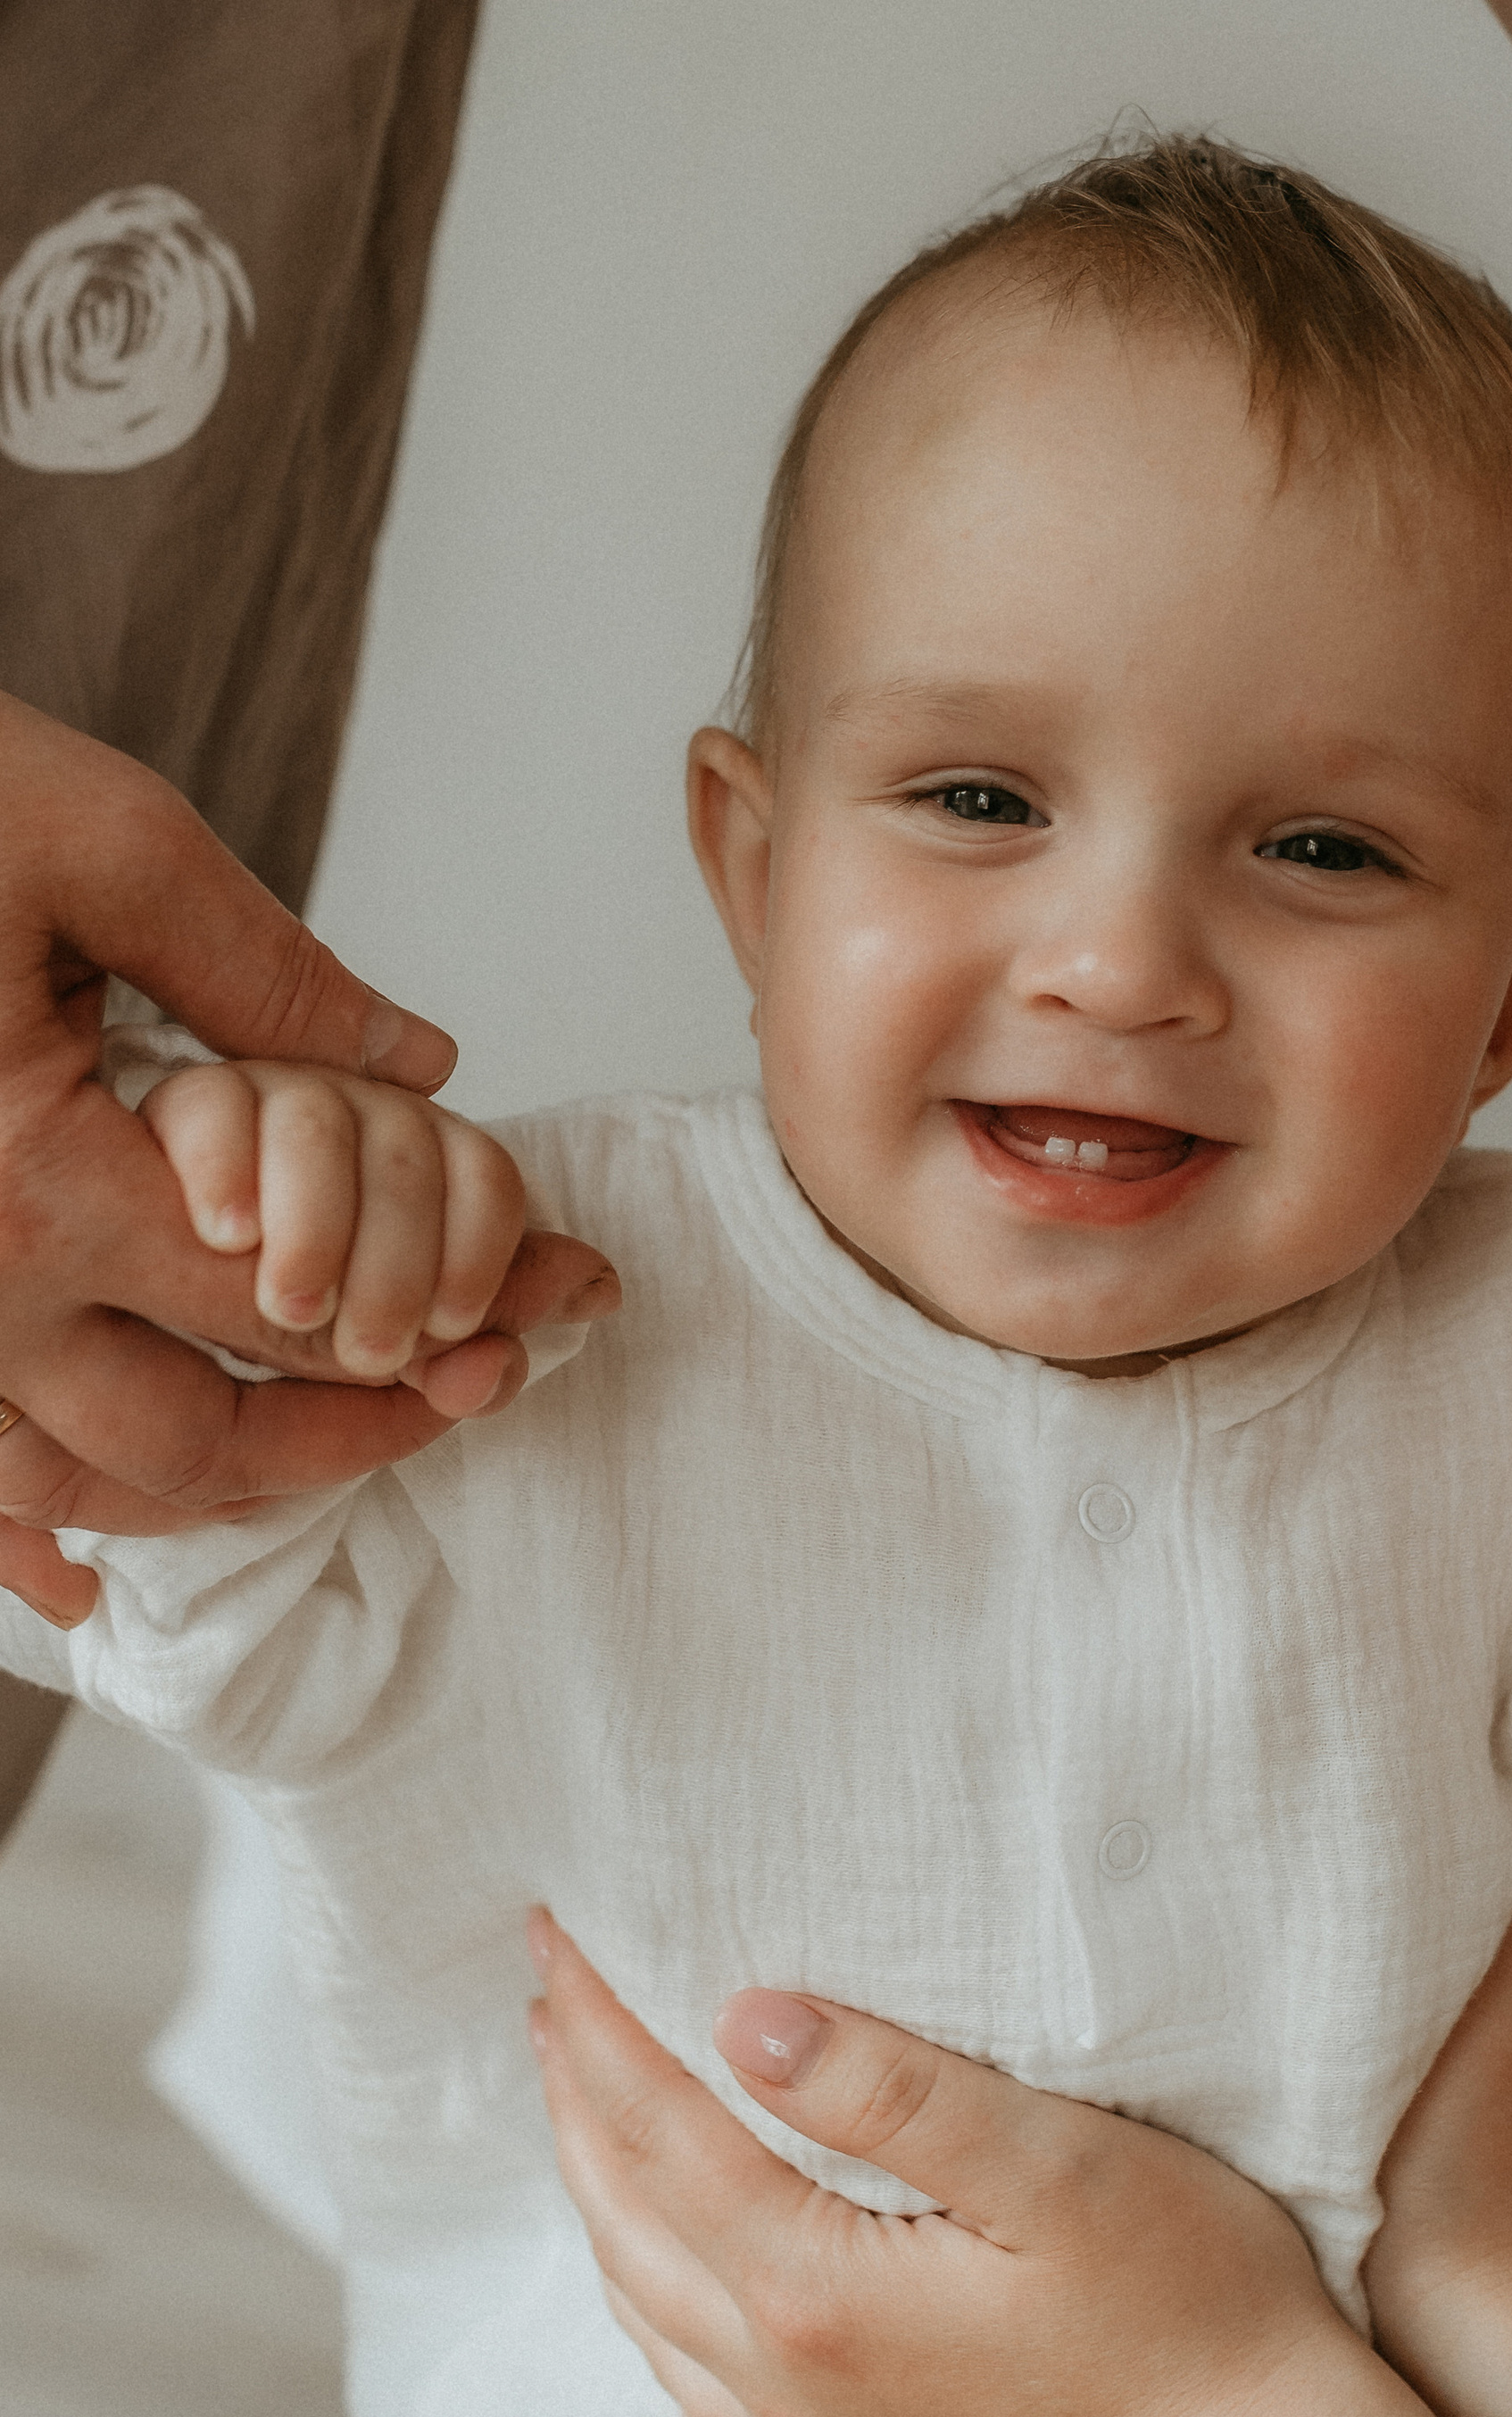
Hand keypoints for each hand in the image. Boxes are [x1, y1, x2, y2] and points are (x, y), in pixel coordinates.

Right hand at [0, 697, 618, 1624]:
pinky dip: (8, 1536)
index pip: (290, 1310)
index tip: (551, 1302)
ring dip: (209, 1491)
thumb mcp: (89, 837)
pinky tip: (70, 1579)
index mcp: (35, 1183)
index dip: (442, 1319)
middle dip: (354, 1435)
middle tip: (476, 1390)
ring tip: (338, 1446)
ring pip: (64, 1485)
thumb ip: (261, 966)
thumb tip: (421, 1059)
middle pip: (193, 1440)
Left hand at [528, 1910, 1449, 2416]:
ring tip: (590, 2115)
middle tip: (552, 2002)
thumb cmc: (1195, 2303)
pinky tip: (670, 2287)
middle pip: (631, 2231)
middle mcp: (790, 2405)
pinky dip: (660, 2327)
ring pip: (652, 2328)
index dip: (598, 2027)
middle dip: (581, 2106)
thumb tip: (740, 2021)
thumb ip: (893, 2094)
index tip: (553, 1936)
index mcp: (822, 2302)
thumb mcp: (1058, 2164)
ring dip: (607, 2210)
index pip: (661, 2136)